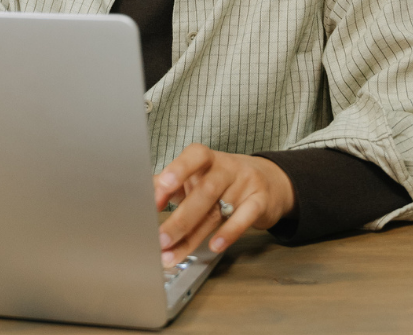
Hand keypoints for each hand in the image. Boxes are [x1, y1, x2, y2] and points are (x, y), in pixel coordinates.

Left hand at [153, 145, 294, 266]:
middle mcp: (226, 168)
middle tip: (160, 240)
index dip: (177, 171)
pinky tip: (214, 246)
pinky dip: (229, 233)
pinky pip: (244, 217)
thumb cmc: (222, 179)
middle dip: (179, 219)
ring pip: (217, 211)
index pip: (194, 157)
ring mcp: (245, 184)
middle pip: (203, 192)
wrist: (269, 181)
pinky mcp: (260, 202)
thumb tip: (143, 196)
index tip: (159, 194)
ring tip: (172, 254)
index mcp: (207, 158)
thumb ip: (170, 185)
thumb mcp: (198, 176)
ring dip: (192, 236)